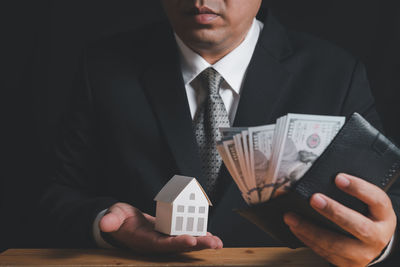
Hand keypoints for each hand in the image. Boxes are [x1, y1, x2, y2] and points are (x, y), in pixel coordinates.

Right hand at [99, 202, 222, 252]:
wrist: (122, 224)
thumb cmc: (117, 220)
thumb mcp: (112, 217)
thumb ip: (110, 220)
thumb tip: (104, 224)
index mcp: (144, 241)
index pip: (162, 244)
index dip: (176, 243)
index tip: (191, 240)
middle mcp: (157, 243)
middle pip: (179, 246)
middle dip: (197, 244)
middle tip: (214, 243)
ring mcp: (164, 239)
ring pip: (185, 242)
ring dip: (202, 242)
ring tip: (218, 242)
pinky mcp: (169, 233)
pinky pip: (185, 234)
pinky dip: (198, 235)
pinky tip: (211, 235)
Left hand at [284, 173, 396, 266]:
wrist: (371, 244)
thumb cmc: (366, 217)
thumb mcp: (367, 204)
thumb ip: (352, 193)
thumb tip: (324, 175)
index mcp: (384, 217)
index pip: (377, 200)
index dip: (358, 188)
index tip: (338, 178)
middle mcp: (377, 237)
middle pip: (358, 226)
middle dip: (334, 212)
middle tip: (314, 199)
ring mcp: (362, 253)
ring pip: (336, 244)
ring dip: (310, 229)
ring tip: (292, 217)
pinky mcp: (347, 264)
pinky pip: (324, 252)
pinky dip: (307, 239)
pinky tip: (296, 228)